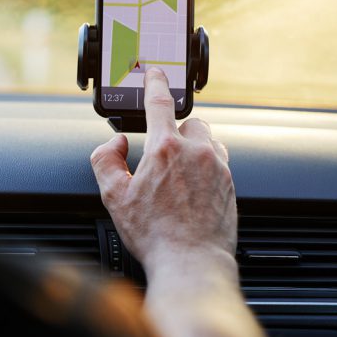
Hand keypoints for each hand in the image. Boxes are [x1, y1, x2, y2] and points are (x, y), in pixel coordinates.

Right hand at [90, 68, 236, 274]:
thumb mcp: (113, 196)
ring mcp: (218, 168)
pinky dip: (206, 166)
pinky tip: (194, 188)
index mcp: (165, 149)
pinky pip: (220, 162)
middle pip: (189, 121)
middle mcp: (196, 152)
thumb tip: (115, 144)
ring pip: (207, 140)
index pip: (160, 102)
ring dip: (194, 146)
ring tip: (179, 172)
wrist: (191, 263)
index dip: (155, 83)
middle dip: (176, 130)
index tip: (155, 74)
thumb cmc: (154, 235)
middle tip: (162, 153)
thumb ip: (106, 160)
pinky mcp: (231, 184)